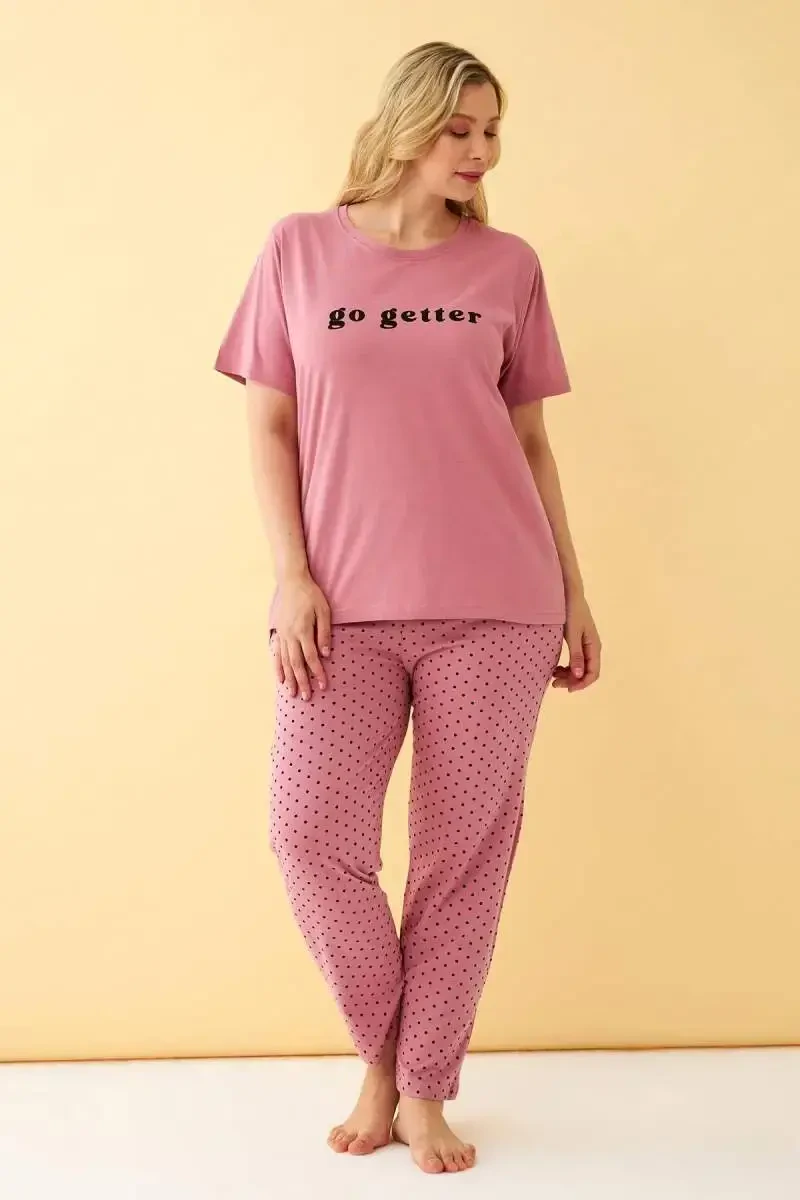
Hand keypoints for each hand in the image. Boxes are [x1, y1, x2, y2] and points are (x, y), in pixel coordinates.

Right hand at [269, 570, 331, 700]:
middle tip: (307, 698)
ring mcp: (282, 635)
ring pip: (285, 661)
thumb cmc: (311, 595)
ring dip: (289, 679)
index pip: (312, 657)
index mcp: (303, 630)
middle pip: (297, 664)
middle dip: (302, 682)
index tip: (323, 685)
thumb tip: (326, 654)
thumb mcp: (324, 611)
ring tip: (292, 694)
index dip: (317, 673)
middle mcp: (290, 635)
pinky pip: (277, 654)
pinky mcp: (278, 632)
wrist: (291, 581)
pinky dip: (278, 667)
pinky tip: (280, 679)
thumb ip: (324, 633)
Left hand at [551, 590, 600, 690]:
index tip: (567, 689)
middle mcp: (592, 648)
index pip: (593, 673)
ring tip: (553, 676)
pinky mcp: (578, 642)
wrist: (570, 594)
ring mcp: (586, 646)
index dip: (581, 684)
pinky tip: (556, 668)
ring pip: (581, 668)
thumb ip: (576, 654)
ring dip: (569, 675)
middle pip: (586, 673)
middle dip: (572, 681)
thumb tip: (580, 675)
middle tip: (554, 684)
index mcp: (594, 646)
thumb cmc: (571, 611)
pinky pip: (576, 661)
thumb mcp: (572, 634)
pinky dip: (567, 667)